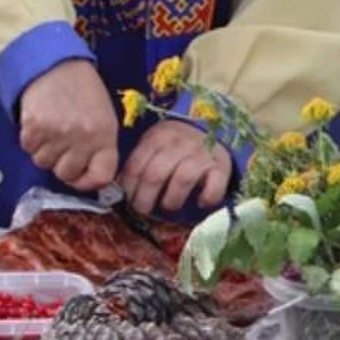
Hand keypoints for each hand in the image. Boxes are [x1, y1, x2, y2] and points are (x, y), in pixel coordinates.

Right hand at [17, 60, 119, 193]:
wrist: (53, 63)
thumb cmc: (81, 90)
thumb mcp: (103, 117)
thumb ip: (99, 147)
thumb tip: (91, 176)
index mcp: (104, 135)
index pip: (101, 176)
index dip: (89, 181)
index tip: (81, 175)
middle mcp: (81, 139)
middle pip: (67, 174)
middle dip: (62, 164)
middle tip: (62, 145)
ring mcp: (56, 135)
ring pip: (44, 163)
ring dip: (45, 151)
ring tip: (50, 129)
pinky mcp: (33, 129)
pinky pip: (29, 149)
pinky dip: (31, 140)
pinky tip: (39, 122)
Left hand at [119, 120, 233, 215]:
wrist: (211, 128)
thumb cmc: (175, 145)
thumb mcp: (154, 145)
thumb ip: (140, 163)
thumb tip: (118, 189)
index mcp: (156, 138)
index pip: (136, 166)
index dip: (129, 188)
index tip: (127, 201)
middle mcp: (178, 143)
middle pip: (155, 175)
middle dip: (145, 199)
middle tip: (143, 210)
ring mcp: (201, 153)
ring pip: (182, 180)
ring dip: (172, 200)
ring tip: (169, 207)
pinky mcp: (221, 166)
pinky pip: (214, 186)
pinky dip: (207, 198)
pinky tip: (200, 202)